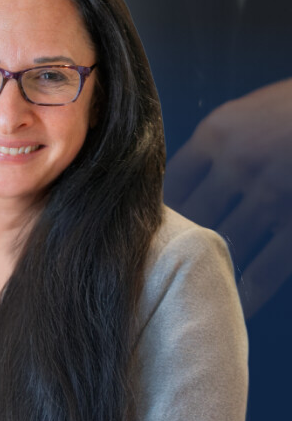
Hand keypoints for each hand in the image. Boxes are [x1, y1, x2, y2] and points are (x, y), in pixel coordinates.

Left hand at [166, 78, 291, 317]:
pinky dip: (248, 291)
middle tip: (159, 268)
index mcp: (217, 134)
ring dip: (205, 268)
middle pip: (189, 216)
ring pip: (223, 245)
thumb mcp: (245, 115)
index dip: (159, 210)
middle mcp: (237, 164)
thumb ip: (213, 147)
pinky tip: (236, 305)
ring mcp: (271, 196)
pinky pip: (267, 268)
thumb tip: (180, 183)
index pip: (170, 183)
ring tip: (188, 290)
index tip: (149, 231)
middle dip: (172, 244)